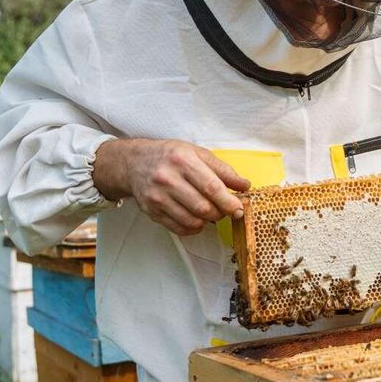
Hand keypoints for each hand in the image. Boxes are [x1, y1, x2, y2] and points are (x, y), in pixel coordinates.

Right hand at [93, 139, 250, 235]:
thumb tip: (244, 185)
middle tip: (225, 210)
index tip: (239, 208)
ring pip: (192, 220)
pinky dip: (193, 228)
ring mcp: (157, 197)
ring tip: (210, 212)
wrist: (135, 162)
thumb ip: (223, 170)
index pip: (211, 187)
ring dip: (207, 221)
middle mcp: (168, 179)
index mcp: (183, 160)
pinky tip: (196, 218)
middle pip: (202, 207)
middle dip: (219, 212)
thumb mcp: (198, 153)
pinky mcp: (151, 211)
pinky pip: (179, 228)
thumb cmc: (171, 156)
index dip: (228, 201)